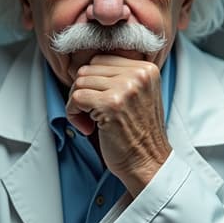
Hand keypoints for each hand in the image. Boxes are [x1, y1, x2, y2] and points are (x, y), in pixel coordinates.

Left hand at [66, 54, 170, 195]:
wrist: (149, 163)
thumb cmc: (139, 134)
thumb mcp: (139, 95)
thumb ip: (120, 77)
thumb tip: (85, 67)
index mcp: (146, 69)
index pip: (101, 60)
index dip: (93, 81)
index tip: (98, 101)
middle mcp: (138, 75)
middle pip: (88, 69)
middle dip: (83, 92)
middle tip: (91, 112)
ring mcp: (125, 88)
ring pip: (79, 82)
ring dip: (77, 104)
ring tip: (91, 121)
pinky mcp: (110, 104)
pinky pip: (76, 98)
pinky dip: (74, 115)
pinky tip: (87, 127)